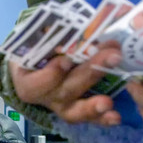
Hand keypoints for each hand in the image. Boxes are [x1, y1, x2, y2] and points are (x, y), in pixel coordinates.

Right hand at [8, 43, 124, 125]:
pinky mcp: (77, 109)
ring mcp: (61, 105)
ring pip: (76, 110)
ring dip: (94, 106)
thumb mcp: (35, 38)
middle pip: (65, 89)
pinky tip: (116, 117)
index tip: (66, 61)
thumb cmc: (35, 47)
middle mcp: (44, 97)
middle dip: (90, 72)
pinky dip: (103, 118)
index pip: (35, 83)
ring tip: (108, 102)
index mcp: (27, 80)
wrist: (34, 64)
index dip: (51, 74)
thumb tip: (69, 24)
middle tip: (112, 56)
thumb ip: (48, 33)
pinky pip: (89, 117)